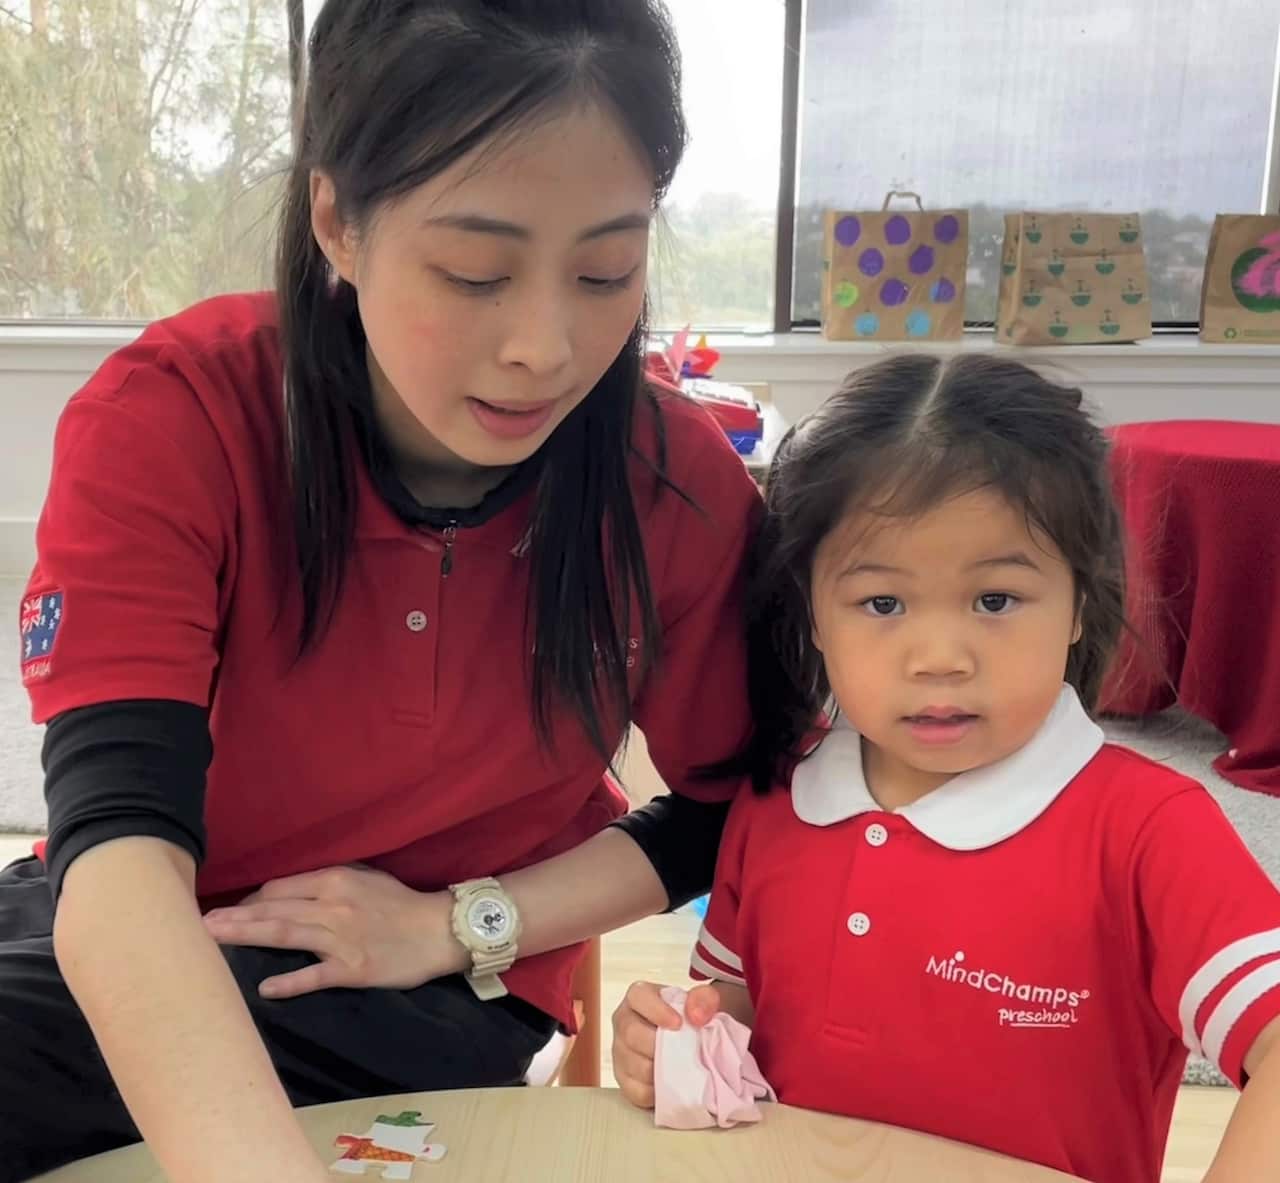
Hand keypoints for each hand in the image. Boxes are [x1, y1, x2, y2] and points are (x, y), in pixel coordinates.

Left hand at [202, 865, 466, 998]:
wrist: (439, 930)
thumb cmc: (400, 904)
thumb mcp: (365, 879)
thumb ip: (328, 883)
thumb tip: (288, 892)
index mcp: (335, 881)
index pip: (279, 888)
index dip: (251, 900)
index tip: (231, 913)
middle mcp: (332, 907)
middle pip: (273, 909)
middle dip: (233, 917)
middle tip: (197, 925)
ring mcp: (340, 939)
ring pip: (284, 935)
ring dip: (245, 937)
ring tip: (212, 941)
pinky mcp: (351, 970)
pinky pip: (313, 976)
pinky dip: (288, 981)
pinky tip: (264, 987)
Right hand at [610, 980, 720, 1108]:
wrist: (684, 1041)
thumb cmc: (689, 1017)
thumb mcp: (703, 1001)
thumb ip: (704, 999)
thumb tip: (696, 1016)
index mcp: (638, 996)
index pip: (638, 997)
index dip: (657, 1011)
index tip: (678, 1024)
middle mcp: (623, 1021)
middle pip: (631, 1034)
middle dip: (660, 1045)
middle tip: (683, 1051)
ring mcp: (620, 1051)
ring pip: (635, 1065)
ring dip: (662, 1070)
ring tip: (681, 1066)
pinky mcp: (624, 1080)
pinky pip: (638, 1091)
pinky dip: (658, 1091)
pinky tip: (671, 1082)